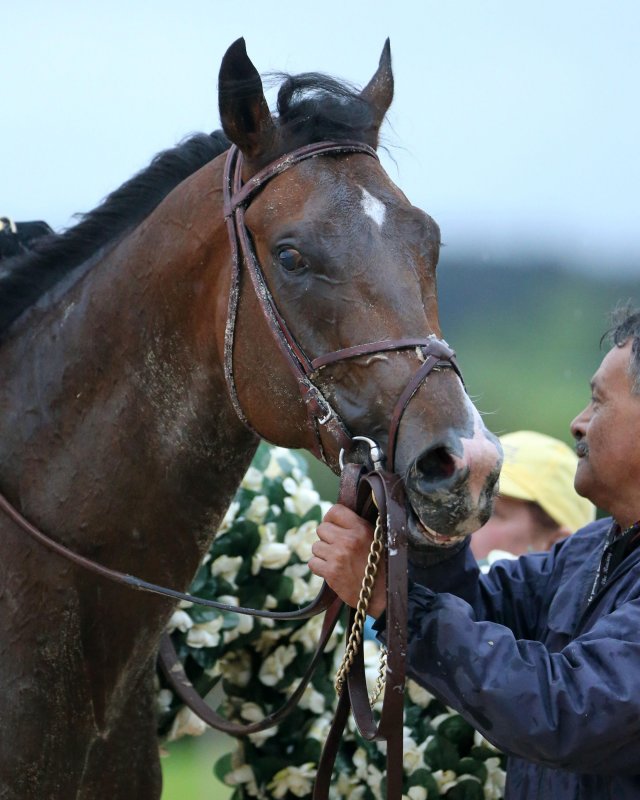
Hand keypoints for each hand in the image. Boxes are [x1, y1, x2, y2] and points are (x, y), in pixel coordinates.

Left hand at [309, 503, 386, 617]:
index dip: (331, 518)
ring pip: (315, 546)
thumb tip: (334, 518)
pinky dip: (319, 567)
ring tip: (337, 560)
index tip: (334, 527)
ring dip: (323, 553)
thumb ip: (356, 526)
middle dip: (326, 538)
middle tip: (337, 547)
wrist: (383, 594)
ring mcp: (338, 556)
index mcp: (361, 528)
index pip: (335, 511)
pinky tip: (331, 570)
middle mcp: (348, 540)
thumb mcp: (375, 538)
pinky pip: (312, 562)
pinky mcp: (331, 572)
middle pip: (321, 528)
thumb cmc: (379, 565)